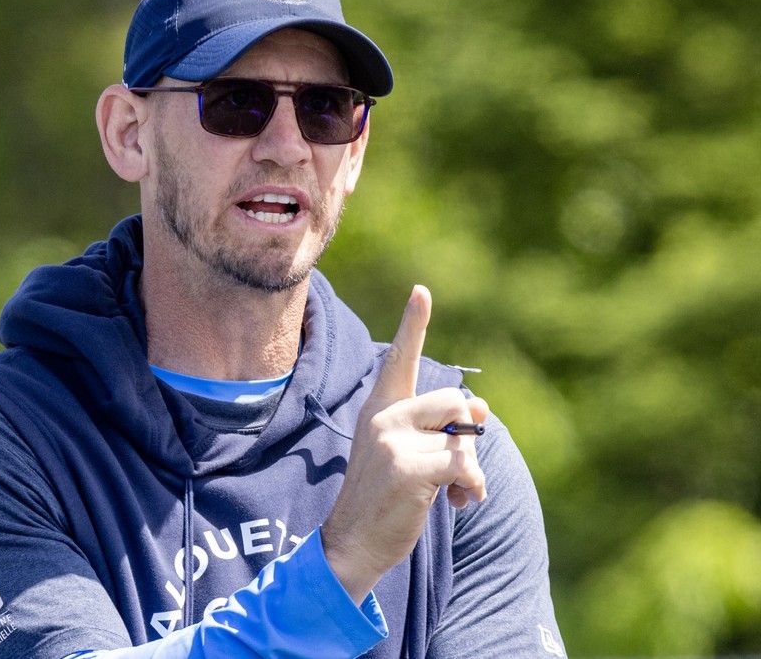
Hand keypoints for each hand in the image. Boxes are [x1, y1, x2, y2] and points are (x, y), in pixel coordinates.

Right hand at [322, 285, 488, 602]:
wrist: (353, 542)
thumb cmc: (387, 497)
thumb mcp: (411, 454)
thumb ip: (442, 427)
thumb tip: (481, 408)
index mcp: (379, 409)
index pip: (400, 359)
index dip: (414, 324)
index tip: (422, 292)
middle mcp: (383, 417)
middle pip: (454, 400)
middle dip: (466, 434)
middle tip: (456, 467)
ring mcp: (392, 441)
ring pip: (464, 435)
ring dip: (471, 469)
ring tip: (455, 492)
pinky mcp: (408, 468)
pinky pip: (463, 464)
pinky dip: (473, 486)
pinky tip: (459, 503)